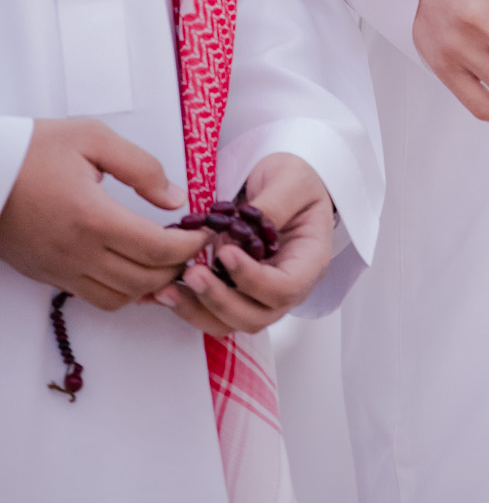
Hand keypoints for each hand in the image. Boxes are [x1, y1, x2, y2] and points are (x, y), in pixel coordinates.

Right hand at [0, 118, 207, 309]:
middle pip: (144, 280)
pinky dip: (124, 293)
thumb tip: (175, 198)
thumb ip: (141, 167)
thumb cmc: (36, 150)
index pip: (156, 249)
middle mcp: (77, 253)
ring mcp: (62, 270)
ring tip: (171, 262)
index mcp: (92, 217)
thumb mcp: (94, 139)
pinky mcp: (50, 276)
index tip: (206, 234)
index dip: (190, 246)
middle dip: (179, 267)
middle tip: (195, 248)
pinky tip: (137, 272)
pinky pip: (95, 298)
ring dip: (152, 286)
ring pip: (121, 298)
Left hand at [154, 152, 334, 334]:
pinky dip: (188, 306)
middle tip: (193, 273)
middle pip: (255, 315)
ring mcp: (260, 296)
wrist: (284, 184)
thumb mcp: (291, 180)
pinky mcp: (235, 293)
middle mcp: (287, 287)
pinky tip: (165, 290)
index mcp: (310, 261)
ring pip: (229, 322)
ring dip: (198, 309)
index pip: (286, 287)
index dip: (254, 279)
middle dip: (220, 299)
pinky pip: (212, 313)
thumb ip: (273, 203)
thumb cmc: (296, 181)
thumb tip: (242, 231)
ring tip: (169, 288)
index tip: (225, 253)